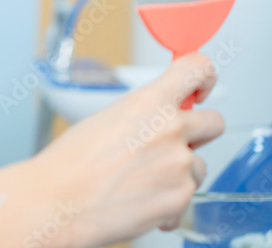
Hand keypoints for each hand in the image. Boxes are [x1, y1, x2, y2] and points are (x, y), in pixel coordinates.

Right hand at [35, 51, 224, 245]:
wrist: (59, 200)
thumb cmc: (70, 163)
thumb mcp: (105, 119)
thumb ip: (142, 115)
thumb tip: (158, 122)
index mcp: (149, 102)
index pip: (196, 70)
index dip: (204, 79)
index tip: (200, 89)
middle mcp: (170, 128)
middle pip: (214, 122)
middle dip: (199, 133)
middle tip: (174, 144)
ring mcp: (180, 164)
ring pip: (198, 165)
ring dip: (178, 173)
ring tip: (140, 181)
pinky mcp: (180, 198)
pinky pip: (186, 197)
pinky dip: (167, 203)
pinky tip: (138, 201)